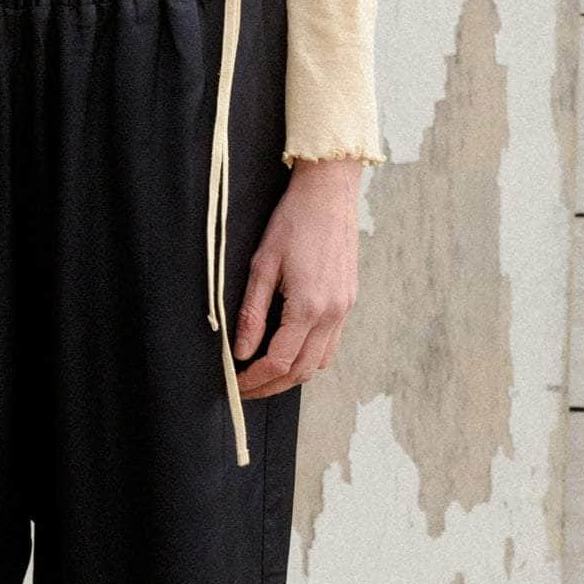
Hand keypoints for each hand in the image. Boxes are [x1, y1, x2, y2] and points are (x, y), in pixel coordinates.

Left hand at [232, 156, 362, 395]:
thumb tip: (241, 351)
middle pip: (300, 371)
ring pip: (318, 363)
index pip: (279, 361)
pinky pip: (330, 345)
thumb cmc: (293, 222)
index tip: (235, 385)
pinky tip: (288, 352)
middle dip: (270, 385)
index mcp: (309, 307)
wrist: (329, 194)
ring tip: (263, 376)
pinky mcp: (348, 302)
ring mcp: (344, 310)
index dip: (255, 379)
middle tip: (245, 389)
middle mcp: (332, 314)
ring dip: (290, 376)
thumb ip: (251, 313)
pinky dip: (308, 358)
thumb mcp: (262, 266)